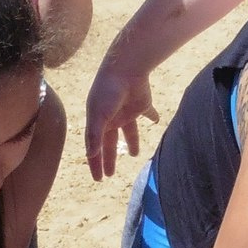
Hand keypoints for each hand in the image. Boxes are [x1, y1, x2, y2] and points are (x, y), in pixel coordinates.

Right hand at [86, 61, 158, 180]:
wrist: (125, 69)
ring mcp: (127, 112)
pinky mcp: (142, 105)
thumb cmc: (108, 91)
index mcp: (99, 122)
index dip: (96, 163)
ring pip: (130, 132)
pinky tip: (156, 120)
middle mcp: (112, 119)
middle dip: (109, 158)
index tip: (99, 179)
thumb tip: (90, 155)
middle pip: (110, 143)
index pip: (96, 148)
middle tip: (111, 174)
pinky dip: (152, 117)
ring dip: (131, 142)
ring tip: (134, 154)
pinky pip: (148, 113)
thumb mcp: (98, 114)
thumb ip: (95, 135)